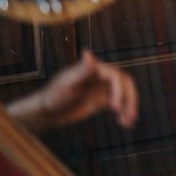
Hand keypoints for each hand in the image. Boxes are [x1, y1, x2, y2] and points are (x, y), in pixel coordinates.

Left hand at [12, 50, 138, 132]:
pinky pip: (120, 103)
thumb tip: (87, 52)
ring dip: (129, 106)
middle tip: (127, 115)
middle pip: (125, 83)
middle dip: (129, 99)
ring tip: (129, 121)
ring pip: (125, 93)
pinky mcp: (103, 98)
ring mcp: (103, 87)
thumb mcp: (67, 84)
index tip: (114, 107)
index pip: (115, 76)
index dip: (118, 90)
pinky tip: (125, 123)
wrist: (46, 111)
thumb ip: (81, 70)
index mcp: (94, 69)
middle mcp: (102, 75)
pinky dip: (124, 112)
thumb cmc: (52, 96)